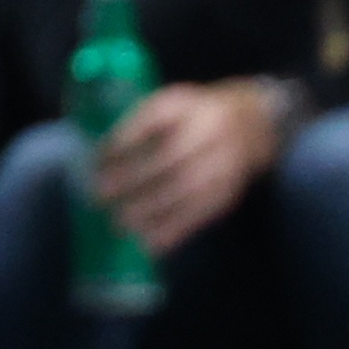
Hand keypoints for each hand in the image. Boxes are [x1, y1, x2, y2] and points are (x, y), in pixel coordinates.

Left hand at [90, 82, 282, 256]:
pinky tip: (152, 243)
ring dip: (151, 210)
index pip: (150, 121)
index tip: (95, 162)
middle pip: (169, 157)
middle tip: (100, 195)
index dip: (122, 143)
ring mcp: (223, 162)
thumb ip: (138, 125)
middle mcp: (207, 131)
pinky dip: (176, 229)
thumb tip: (96, 157)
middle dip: (132, 179)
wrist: (252, 124)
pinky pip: (202, 212)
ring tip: (121, 223)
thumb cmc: (191, 117)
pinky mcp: (230, 191)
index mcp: (183, 105)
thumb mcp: (167, 106)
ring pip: (187, 189)